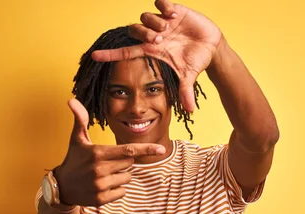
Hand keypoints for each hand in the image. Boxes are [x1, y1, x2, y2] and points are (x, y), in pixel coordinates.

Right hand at [55, 99, 165, 206]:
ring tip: (102, 175)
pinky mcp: (101, 199)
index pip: (127, 151)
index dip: (145, 149)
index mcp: (97, 153)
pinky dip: (116, 189)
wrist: (61, 186)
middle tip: (106, 162)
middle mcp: (99, 170)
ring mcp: (100, 186)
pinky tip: (102, 186)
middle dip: (122, 162)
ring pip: (127, 178)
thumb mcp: (77, 139)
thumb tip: (72, 99)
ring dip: (119, 176)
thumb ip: (80, 119)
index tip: (161, 149)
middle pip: (129, 163)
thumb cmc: (74, 159)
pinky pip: (122, 192)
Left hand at [92, 0, 222, 112]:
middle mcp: (153, 35)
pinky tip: (175, 15)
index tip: (94, 56)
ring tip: (169, 27)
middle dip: (144, 33)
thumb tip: (190, 112)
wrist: (210, 45)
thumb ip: (185, 92)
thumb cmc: (195, 60)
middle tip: (159, 38)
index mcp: (151, 51)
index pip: (125, 52)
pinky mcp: (172, 10)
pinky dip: (165, 7)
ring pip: (145, 16)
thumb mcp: (188, 76)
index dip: (110, 55)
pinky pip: (160, 2)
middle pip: (134, 30)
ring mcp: (162, 22)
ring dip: (155, 22)